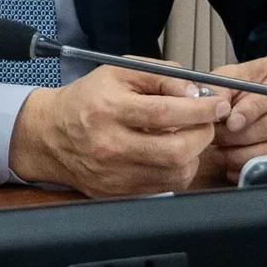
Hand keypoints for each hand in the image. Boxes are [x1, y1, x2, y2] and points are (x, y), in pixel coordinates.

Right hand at [7, 63, 224, 197]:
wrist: (50, 135)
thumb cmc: (87, 100)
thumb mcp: (118, 72)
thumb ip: (159, 75)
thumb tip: (194, 90)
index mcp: (110, 110)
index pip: (165, 113)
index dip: (198, 110)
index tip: (216, 105)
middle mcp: (112, 146)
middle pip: (175, 150)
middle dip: (202, 135)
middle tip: (205, 122)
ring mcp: (115, 175)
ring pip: (175, 173)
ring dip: (192, 154)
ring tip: (185, 137)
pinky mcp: (118, 193)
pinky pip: (163, 187)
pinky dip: (176, 170)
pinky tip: (169, 154)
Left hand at [206, 56, 266, 181]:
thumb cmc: (260, 83)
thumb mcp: (239, 74)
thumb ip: (223, 86)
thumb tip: (213, 104)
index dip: (252, 109)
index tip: (231, 122)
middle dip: (239, 136)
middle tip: (216, 138)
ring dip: (243, 155)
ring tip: (221, 153)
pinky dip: (253, 168)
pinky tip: (235, 165)